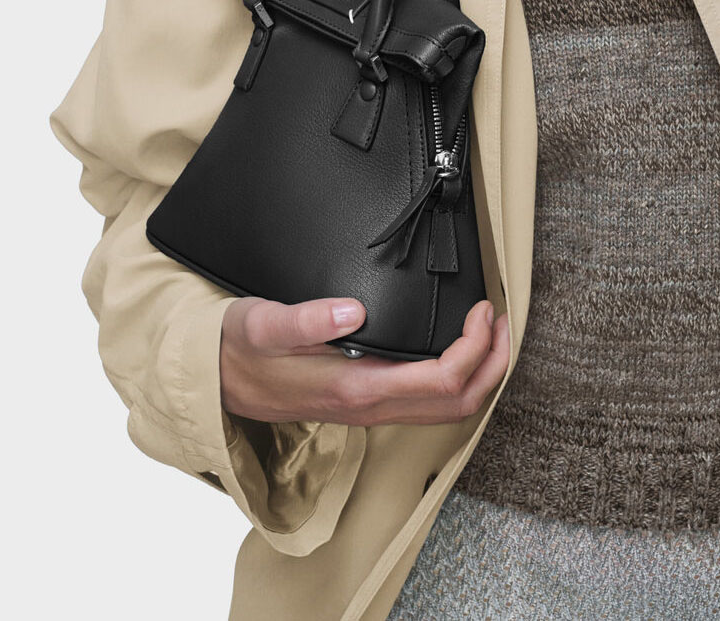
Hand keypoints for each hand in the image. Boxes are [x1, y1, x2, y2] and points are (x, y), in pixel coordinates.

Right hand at [220, 296, 509, 425]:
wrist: (214, 380)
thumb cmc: (240, 350)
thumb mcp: (264, 324)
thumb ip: (306, 319)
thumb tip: (353, 311)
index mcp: (355, 388)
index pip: (441, 381)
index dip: (474, 349)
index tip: (484, 311)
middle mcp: (369, 406)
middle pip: (457, 404)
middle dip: (492, 364)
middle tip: (505, 322)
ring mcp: (369, 409)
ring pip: (446, 409)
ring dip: (478, 373)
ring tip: (492, 333)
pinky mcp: (364, 402)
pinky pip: (426, 402)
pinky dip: (456, 378)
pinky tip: (456, 350)